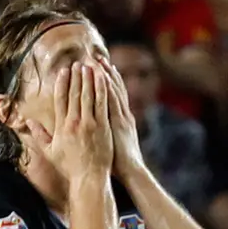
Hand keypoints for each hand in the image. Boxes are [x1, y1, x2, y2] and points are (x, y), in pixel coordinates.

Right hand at [25, 62, 112, 180]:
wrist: (88, 178)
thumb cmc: (69, 166)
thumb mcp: (50, 151)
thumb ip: (39, 135)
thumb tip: (27, 122)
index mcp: (61, 127)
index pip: (60, 100)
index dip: (62, 84)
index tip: (63, 72)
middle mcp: (74, 123)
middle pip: (74, 94)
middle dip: (75, 77)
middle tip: (77, 63)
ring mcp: (90, 125)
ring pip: (88, 96)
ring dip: (88, 79)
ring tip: (89, 66)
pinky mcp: (103, 127)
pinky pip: (102, 104)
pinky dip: (102, 89)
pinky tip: (103, 79)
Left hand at [98, 58, 145, 174]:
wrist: (131, 171)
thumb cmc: (118, 163)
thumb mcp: (112, 143)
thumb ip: (106, 133)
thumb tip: (95, 128)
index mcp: (120, 119)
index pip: (112, 95)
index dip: (106, 80)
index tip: (98, 67)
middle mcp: (122, 114)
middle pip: (114, 89)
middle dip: (105, 72)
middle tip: (97, 57)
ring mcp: (122, 117)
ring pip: (113, 91)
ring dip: (106, 75)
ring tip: (98, 60)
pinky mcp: (120, 122)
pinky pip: (112, 101)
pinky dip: (108, 87)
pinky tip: (102, 75)